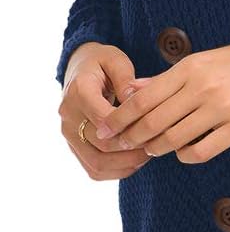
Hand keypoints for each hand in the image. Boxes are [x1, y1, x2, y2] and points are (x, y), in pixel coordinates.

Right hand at [58, 42, 153, 179]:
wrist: (79, 71)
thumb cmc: (102, 64)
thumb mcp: (115, 60)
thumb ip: (125, 78)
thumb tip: (134, 99)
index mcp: (79, 91)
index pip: (105, 119)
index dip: (131, 127)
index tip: (155, 126)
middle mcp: (69, 116)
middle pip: (103, 145)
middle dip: (134, 147)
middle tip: (158, 143)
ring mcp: (69, 134)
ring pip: (97, 164)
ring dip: (127, 164)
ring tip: (149, 154)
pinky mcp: (74, 148)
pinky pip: (94, 170)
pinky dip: (117, 171)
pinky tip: (136, 162)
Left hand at [92, 35, 229, 163]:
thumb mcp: (206, 59)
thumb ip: (168, 77)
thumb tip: (134, 89)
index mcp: (192, 68)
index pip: (143, 97)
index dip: (120, 116)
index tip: (106, 128)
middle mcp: (203, 89)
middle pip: (154, 121)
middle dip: (131, 137)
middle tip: (120, 144)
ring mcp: (222, 110)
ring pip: (175, 139)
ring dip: (157, 148)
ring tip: (151, 149)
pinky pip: (203, 151)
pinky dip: (186, 156)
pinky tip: (182, 154)